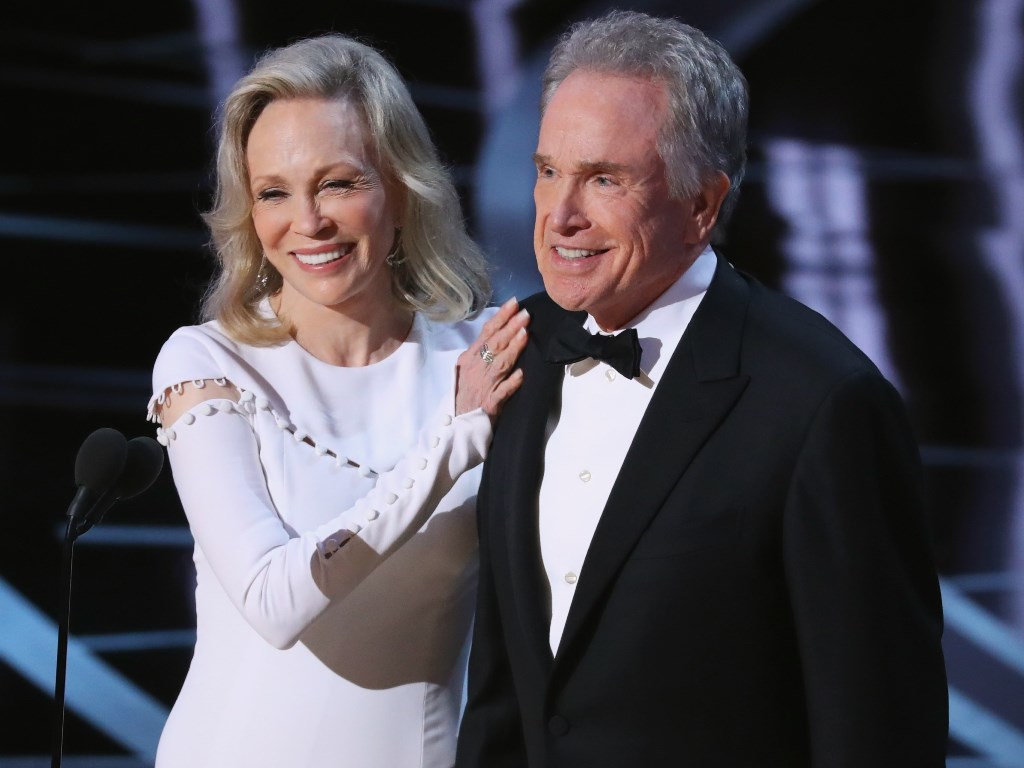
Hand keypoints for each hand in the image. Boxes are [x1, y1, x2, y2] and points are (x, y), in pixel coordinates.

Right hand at [455, 297, 529, 416]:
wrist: (454, 425)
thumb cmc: (462, 395)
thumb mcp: (466, 369)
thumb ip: (480, 354)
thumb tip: (497, 336)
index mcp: (470, 358)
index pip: (487, 333)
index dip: (501, 317)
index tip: (515, 303)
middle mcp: (476, 369)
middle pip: (495, 344)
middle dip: (511, 327)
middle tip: (526, 314)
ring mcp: (483, 386)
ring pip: (499, 364)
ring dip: (512, 348)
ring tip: (525, 334)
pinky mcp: (489, 405)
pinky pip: (501, 393)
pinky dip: (510, 383)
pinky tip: (521, 374)